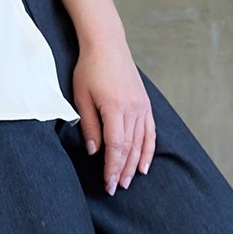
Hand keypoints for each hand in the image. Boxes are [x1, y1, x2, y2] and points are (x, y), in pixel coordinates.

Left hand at [72, 36, 156, 194]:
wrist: (108, 45)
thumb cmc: (90, 69)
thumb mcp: (82, 97)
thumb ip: (89, 126)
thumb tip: (94, 151)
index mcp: (115, 108)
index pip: (115, 147)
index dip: (111, 168)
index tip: (107, 184)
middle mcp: (133, 109)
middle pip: (130, 148)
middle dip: (122, 171)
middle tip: (115, 188)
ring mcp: (142, 107)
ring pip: (141, 143)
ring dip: (134, 164)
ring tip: (127, 181)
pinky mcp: (146, 104)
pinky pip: (150, 132)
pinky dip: (148, 150)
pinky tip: (144, 164)